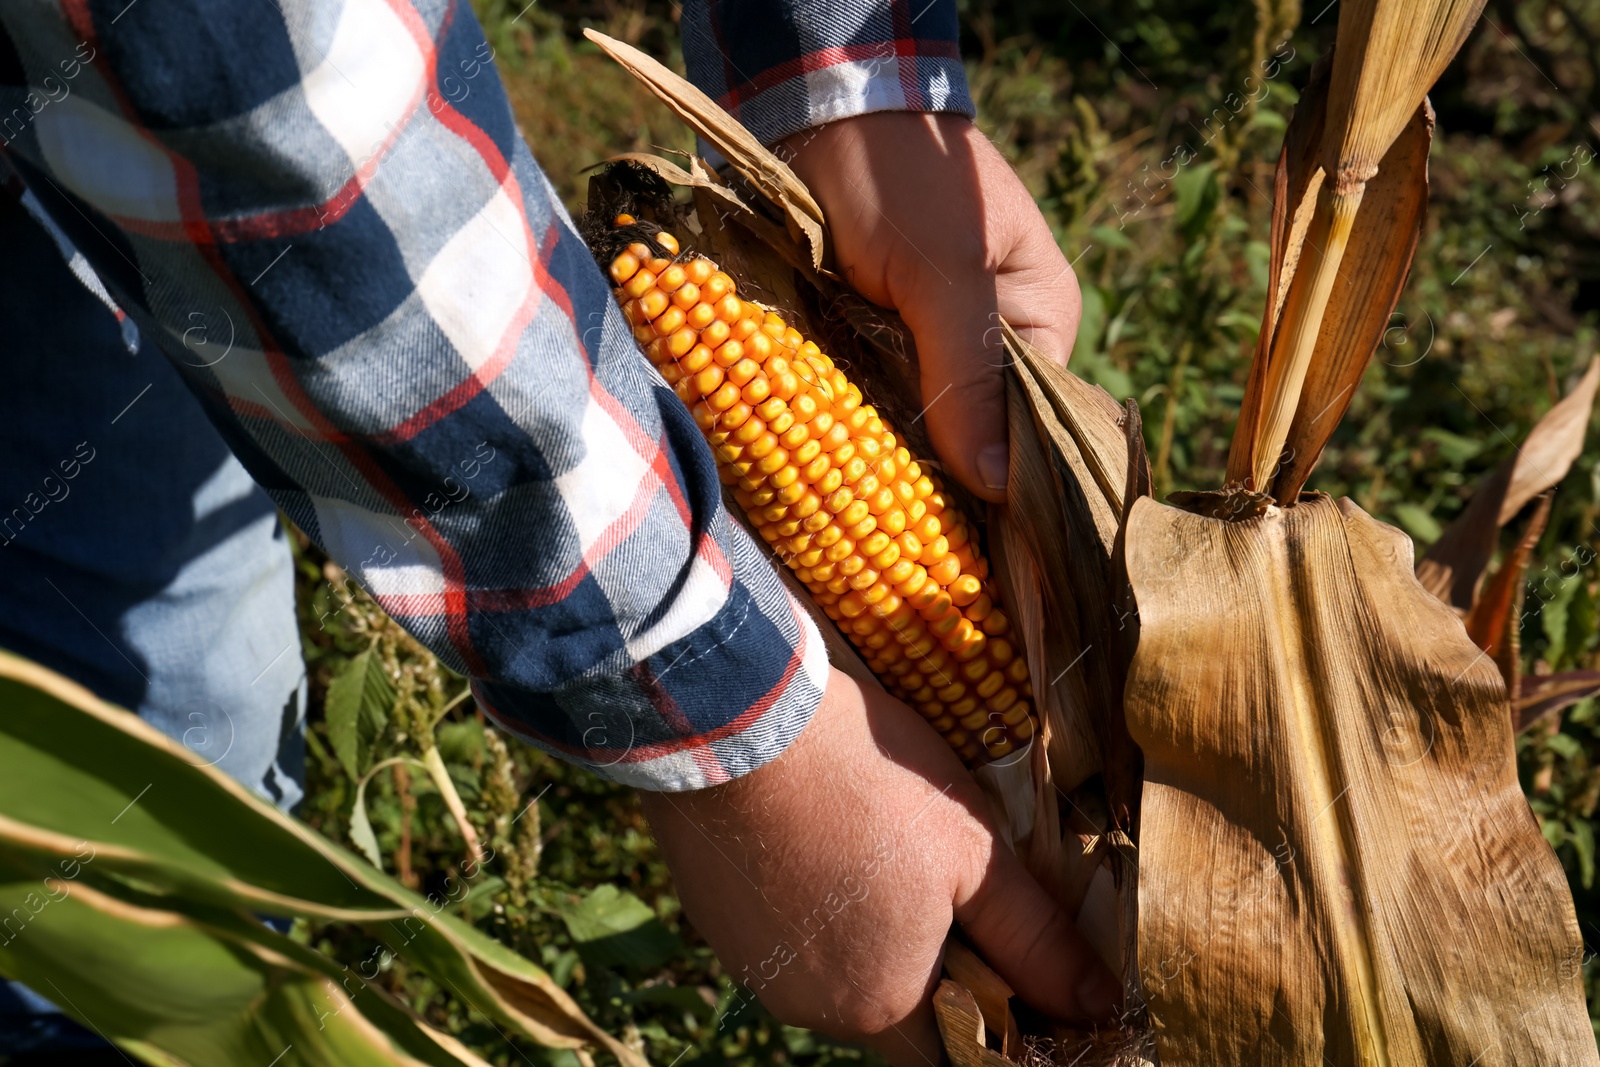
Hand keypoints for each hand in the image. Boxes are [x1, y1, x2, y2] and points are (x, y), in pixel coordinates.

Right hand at [638, 668, 1118, 1065]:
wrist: (737, 719)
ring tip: (879, 836)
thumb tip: (1097, 1006)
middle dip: (930, 952)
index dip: (996, 1007)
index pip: (957, 1048)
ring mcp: (753, 964)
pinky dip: (810, 895)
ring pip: (835, 963)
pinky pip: (782, 929)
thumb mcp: (974, 852)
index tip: (1009, 945)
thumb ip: (1037, 939)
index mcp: (881, 1004)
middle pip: (892, 1003)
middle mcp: (811, 1007)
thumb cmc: (870, 781)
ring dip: (866, 922)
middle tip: (946, 869)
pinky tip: (822, 829)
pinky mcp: (715, 919)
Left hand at [780, 112, 1079, 502]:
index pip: (1031, 424)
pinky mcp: (876, 334)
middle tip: (892, 522)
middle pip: (973, 430)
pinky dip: (852, 417)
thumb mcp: (942, 273)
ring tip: (855, 496)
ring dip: (885, 446)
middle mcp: (993, 336)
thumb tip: (1000, 485)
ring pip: (920, 419)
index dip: (995, 476)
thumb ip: (969, 374)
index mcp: (1040, 316)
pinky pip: (873, 396)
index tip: (956, 532)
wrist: (820, 111)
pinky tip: (827, 452)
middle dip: (934, 467)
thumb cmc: (900, 177)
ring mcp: (932, 337)